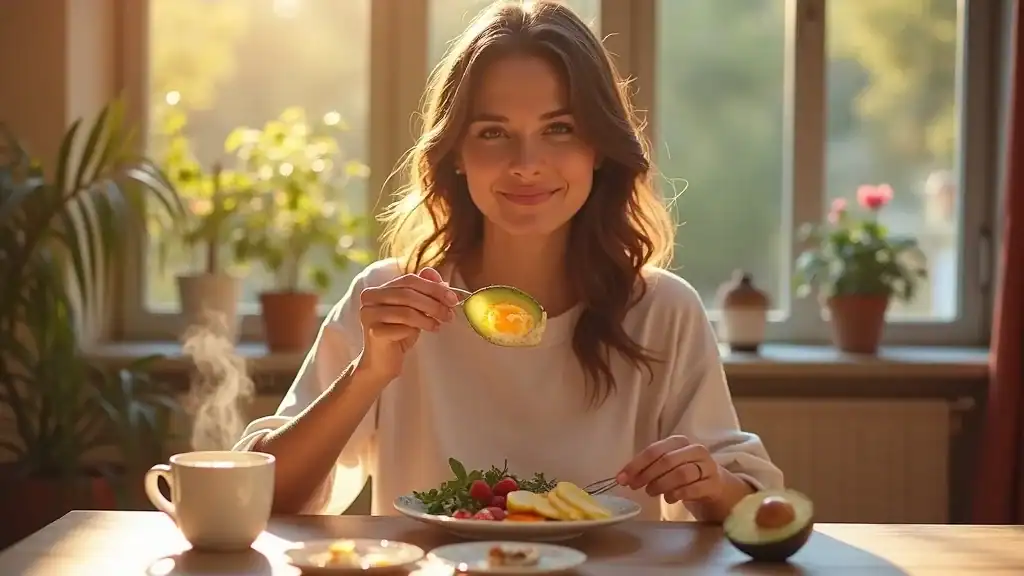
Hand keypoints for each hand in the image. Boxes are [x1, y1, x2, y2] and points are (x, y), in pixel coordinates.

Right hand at [356, 267, 457, 381]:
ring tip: (439, 324)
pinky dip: (419, 329)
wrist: (382, 362)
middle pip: (408, 294)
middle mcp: (369, 298)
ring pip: (406, 311)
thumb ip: (423, 291)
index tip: (452, 298)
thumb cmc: (399, 333)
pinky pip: (402, 327)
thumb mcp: (414, 309)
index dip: (433, 287)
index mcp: (378, 289)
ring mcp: (369, 314)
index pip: (409, 280)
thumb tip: (438, 276)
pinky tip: (430, 331)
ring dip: (428, 317)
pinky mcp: (373, 332)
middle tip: (450, 313)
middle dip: (434, 303)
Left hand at [617, 435, 723, 504]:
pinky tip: (669, 498)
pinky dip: (678, 494)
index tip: (622, 479)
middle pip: (667, 461)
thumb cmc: (687, 475)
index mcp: (679, 442)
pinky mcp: (714, 484)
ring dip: (662, 484)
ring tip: (652, 493)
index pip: (654, 450)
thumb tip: (623, 477)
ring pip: (681, 473)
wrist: (717, 487)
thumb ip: (648, 468)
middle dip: (647, 475)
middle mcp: (695, 450)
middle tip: (635, 487)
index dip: (636, 465)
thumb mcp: (668, 467)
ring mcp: (707, 466)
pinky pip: (694, 488)